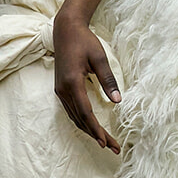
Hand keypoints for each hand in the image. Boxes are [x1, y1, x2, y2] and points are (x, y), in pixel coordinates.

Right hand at [53, 9, 121, 153]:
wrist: (65, 30)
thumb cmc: (84, 41)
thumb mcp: (100, 58)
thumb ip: (108, 80)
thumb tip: (118, 101)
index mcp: (72, 83)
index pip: (86, 113)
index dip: (96, 129)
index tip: (106, 142)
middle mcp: (63, 90)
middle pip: (81, 120)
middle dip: (96, 135)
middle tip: (114, 147)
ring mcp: (60, 91)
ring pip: (75, 118)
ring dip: (90, 130)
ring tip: (106, 142)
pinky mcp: (61, 89)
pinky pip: (72, 111)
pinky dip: (83, 122)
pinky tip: (93, 127)